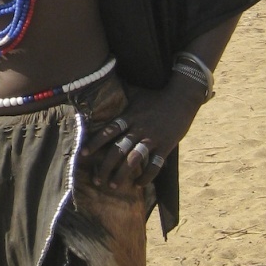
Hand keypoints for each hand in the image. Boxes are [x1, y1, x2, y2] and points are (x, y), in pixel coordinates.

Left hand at [80, 80, 203, 190]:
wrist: (182, 98)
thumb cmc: (156, 96)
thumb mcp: (136, 93)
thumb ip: (120, 91)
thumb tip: (104, 78)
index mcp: (129, 117)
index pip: (108, 131)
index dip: (95, 143)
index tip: (84, 154)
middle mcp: (138, 129)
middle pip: (117, 150)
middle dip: (105, 167)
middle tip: (97, 180)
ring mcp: (152, 139)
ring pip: (133, 160)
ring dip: (122, 175)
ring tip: (113, 186)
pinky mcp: (165, 146)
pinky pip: (154, 165)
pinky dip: (146, 177)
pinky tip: (138, 184)